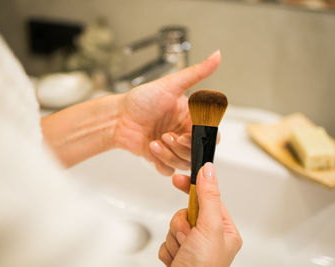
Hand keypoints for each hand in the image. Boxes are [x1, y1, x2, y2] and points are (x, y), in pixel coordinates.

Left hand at [114, 51, 220, 175]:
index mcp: (191, 117)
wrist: (117, 117)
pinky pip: (170, 170)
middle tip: (167, 135)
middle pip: (198, 152)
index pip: (211, 134)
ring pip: (184, 163)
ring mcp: (173, 147)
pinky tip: (150, 147)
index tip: (187, 133)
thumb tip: (217, 55)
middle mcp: (184, 132)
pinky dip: (161, 162)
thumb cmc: (141, 100)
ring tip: (155, 140)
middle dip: (182, 147)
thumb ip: (197, 73)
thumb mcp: (171, 84)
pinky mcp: (161, 158)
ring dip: (169, 153)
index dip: (202, 137)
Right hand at [158, 163, 241, 266]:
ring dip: (174, 238)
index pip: (208, 198)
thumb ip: (208, 198)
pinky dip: (168, 248)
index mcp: (224, 230)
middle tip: (187, 235)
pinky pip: (166, 238)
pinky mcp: (179, 253)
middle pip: (187, 211)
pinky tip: (177, 260)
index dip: (193, 188)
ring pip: (175, 225)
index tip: (179, 179)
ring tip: (183, 252)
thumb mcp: (209, 228)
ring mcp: (193, 246)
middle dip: (182, 224)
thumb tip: (208, 170)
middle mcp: (210, 237)